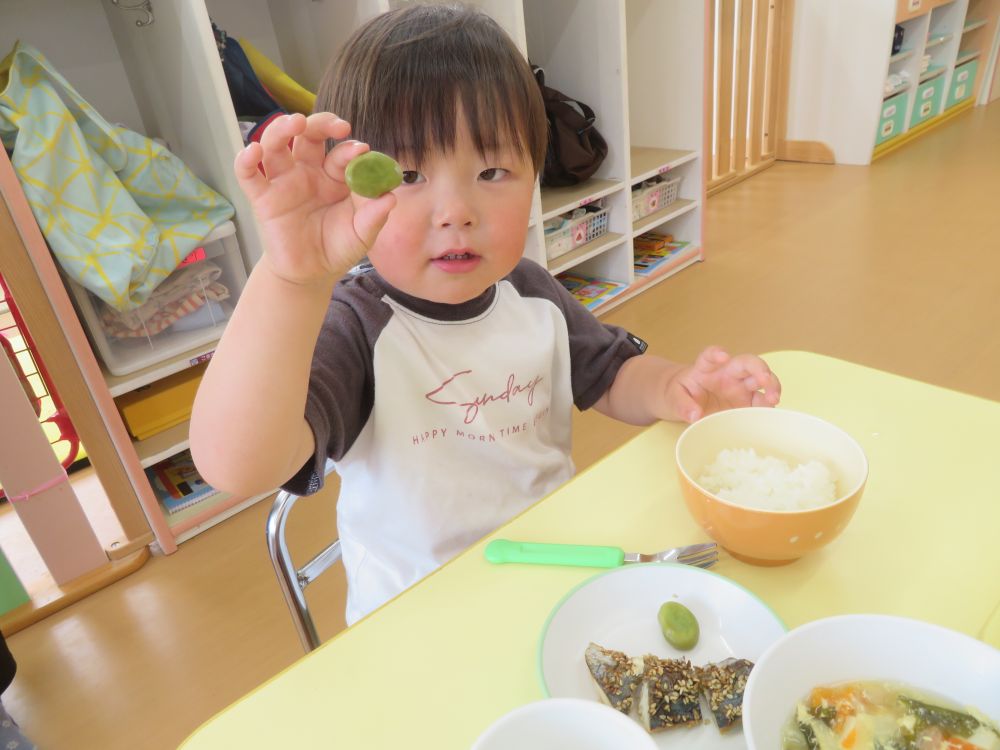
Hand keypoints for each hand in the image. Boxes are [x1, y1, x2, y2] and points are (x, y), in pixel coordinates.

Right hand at [235, 112, 395, 285]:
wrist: (311, 274)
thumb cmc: (338, 248)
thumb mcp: (361, 235)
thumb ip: (374, 216)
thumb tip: (390, 197)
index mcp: (335, 176)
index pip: (341, 152)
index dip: (350, 148)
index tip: (361, 149)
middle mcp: (308, 172)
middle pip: (308, 135)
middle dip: (320, 124)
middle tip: (336, 126)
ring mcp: (283, 182)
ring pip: (276, 145)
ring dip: (282, 129)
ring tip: (295, 123)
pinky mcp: (262, 198)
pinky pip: (249, 174)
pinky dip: (246, 160)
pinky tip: (253, 151)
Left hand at [667, 346, 780, 422]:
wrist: (685, 403)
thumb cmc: (679, 394)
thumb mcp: (673, 398)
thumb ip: (682, 404)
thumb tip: (694, 415)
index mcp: (707, 368)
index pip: (711, 356)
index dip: (717, 353)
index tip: (722, 356)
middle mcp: (728, 374)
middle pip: (748, 364)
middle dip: (759, 369)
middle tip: (764, 380)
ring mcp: (740, 388)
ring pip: (762, 380)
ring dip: (771, 387)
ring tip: (773, 399)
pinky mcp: (746, 402)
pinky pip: (761, 402)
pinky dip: (768, 406)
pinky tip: (771, 413)